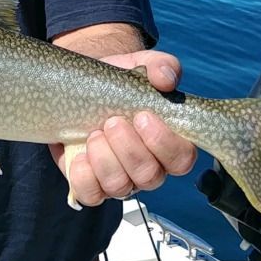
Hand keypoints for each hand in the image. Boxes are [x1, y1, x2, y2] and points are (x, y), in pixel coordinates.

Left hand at [51, 50, 196, 206]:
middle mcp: (148, 166)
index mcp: (167, 142)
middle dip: (129, 150)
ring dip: (105, 159)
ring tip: (94, 133)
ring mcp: (120, 178)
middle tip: (112, 121)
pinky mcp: (91, 183)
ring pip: (120, 187)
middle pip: (150, 177)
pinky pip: (90, 195)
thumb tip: (166, 79)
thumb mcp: (140, 65)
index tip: (142, 116)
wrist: (79, 85)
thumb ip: (161, 66)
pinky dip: (83, 176)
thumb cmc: (119, 81)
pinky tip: (80, 154)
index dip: (164, 143)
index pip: (182, 159)